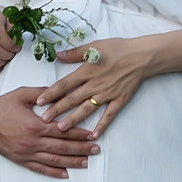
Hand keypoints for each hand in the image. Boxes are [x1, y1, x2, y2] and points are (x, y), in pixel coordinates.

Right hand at [0, 11, 22, 77]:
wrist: (2, 27)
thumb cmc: (9, 26)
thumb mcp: (16, 23)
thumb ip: (18, 30)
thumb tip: (22, 37)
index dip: (9, 44)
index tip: (17, 47)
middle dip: (8, 55)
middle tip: (13, 53)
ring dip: (3, 62)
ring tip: (7, 57)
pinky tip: (1, 62)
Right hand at [0, 86, 98, 178]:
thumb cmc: (0, 108)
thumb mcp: (21, 94)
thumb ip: (41, 93)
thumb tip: (58, 92)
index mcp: (35, 125)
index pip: (63, 131)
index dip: (80, 134)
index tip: (92, 134)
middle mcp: (33, 142)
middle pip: (63, 148)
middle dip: (82, 149)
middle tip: (96, 149)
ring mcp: (27, 153)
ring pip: (55, 161)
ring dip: (72, 162)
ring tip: (87, 162)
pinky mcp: (21, 160)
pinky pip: (40, 169)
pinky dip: (54, 172)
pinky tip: (65, 174)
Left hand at [37, 37, 157, 138]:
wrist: (142, 56)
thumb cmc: (118, 49)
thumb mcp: (95, 46)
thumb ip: (76, 53)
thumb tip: (59, 55)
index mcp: (87, 71)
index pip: (65, 84)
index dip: (51, 93)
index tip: (39, 101)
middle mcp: (94, 85)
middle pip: (72, 99)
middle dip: (57, 110)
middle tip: (44, 120)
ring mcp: (107, 94)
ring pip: (86, 109)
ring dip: (73, 119)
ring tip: (61, 129)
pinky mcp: (119, 100)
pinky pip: (109, 115)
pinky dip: (102, 125)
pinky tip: (93, 135)